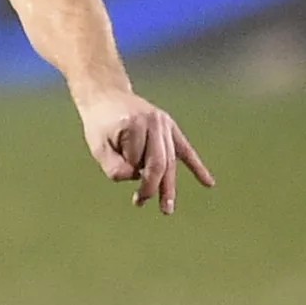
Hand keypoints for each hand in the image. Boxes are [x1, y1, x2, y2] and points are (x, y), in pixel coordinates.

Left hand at [76, 89, 213, 213]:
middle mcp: (154, 122)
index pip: (136, 159)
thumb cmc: (99, 124)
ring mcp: (165, 124)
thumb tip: (136, 178)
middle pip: (159, 162)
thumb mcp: (97, 145)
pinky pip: (186, 150)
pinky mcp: (171, 127)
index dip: (128, 170)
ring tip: (166, 208)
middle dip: (152, 187)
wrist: (106, 95)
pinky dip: (197, 167)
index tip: (116, 169)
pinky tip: (208, 183)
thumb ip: (113, 166)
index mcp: (134, 124)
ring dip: (168, 186)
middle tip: (141, 203)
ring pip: (170, 160)